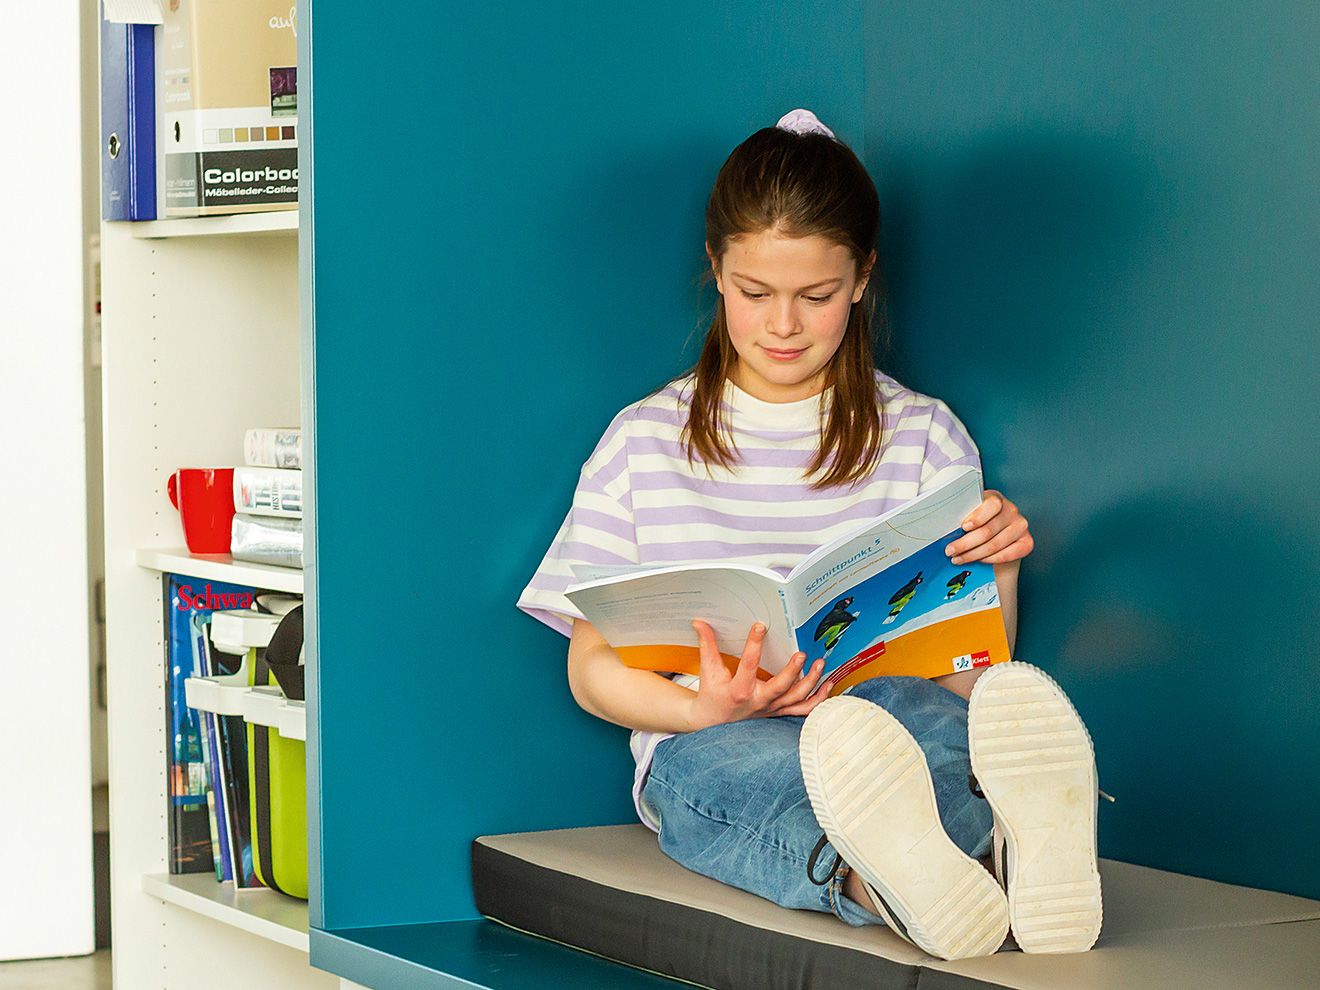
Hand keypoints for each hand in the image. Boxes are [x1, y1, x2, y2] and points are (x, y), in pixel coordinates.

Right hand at [685, 619, 831, 730]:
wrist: (714, 722)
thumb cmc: (712, 694)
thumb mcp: (708, 670)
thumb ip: (707, 645)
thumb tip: (699, 621)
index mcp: (739, 690)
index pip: (748, 666)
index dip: (754, 645)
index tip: (760, 626)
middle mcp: (758, 702)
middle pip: (780, 688)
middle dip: (793, 671)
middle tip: (802, 653)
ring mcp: (772, 708)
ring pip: (796, 699)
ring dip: (811, 682)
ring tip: (820, 664)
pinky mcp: (780, 711)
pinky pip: (804, 709)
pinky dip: (819, 699)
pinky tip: (829, 684)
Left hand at [945, 490, 1033, 564]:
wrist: (997, 532)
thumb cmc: (978, 521)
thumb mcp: (969, 513)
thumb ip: (961, 515)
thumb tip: (942, 527)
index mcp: (996, 498)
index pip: (991, 505)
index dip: (977, 517)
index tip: (963, 527)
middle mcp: (1011, 510)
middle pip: (988, 530)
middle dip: (966, 543)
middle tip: (951, 551)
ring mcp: (1021, 526)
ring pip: (995, 545)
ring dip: (974, 555)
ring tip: (958, 558)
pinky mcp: (1027, 542)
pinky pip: (1008, 554)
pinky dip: (990, 559)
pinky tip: (978, 560)